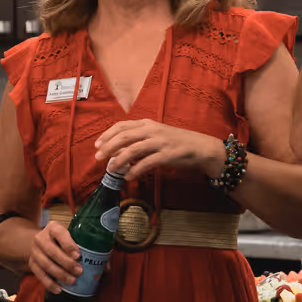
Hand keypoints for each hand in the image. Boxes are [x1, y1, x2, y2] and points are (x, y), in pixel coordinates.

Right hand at [27, 220, 80, 294]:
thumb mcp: (69, 236)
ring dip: (60, 274)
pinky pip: (39, 275)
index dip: (68, 245)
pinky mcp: (32, 263)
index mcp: (52, 228)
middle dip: (67, 263)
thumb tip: (95, 262)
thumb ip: (78, 245)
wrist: (42, 241)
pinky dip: (49, 283)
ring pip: (46, 264)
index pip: (59, 234)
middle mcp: (40, 238)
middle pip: (52, 251)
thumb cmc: (61, 240)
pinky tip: (59, 289)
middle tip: (79, 271)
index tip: (78, 256)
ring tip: (72, 281)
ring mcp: (34, 251)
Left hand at [95, 120, 225, 180]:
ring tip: (111, 169)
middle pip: (124, 136)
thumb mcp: (158, 137)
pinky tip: (129, 177)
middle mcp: (153, 130)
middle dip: (108, 147)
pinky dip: (136, 170)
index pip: (122, 126)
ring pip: (133, 149)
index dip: (107, 135)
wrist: (204, 148)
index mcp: (148, 124)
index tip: (97, 145)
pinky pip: (147, 162)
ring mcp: (161, 141)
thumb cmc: (179, 143)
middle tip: (98, 158)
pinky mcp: (169, 154)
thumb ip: (141, 142)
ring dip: (119, 160)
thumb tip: (121, 153)